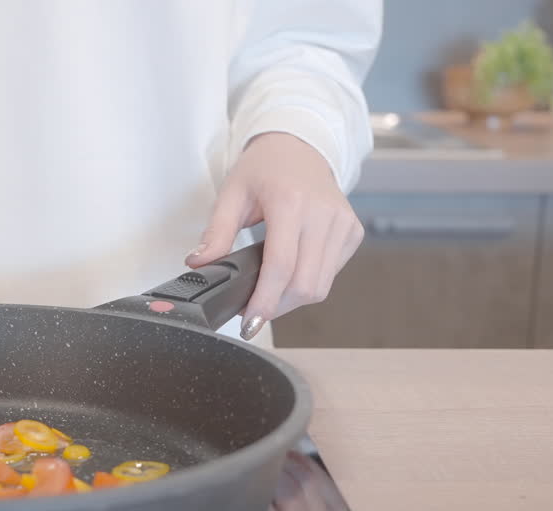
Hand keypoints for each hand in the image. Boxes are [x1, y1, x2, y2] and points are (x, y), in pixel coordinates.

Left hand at [187, 132, 363, 340]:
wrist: (299, 146)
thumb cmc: (264, 169)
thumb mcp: (232, 194)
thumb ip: (216, 232)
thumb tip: (199, 264)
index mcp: (291, 202)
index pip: (281, 266)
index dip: (265, 301)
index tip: (250, 322)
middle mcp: (323, 213)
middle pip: (305, 284)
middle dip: (277, 306)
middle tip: (254, 311)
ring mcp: (343, 223)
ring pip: (321, 286)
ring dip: (293, 299)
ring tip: (270, 293)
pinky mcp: (353, 231)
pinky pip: (332, 274)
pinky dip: (310, 282)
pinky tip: (292, 273)